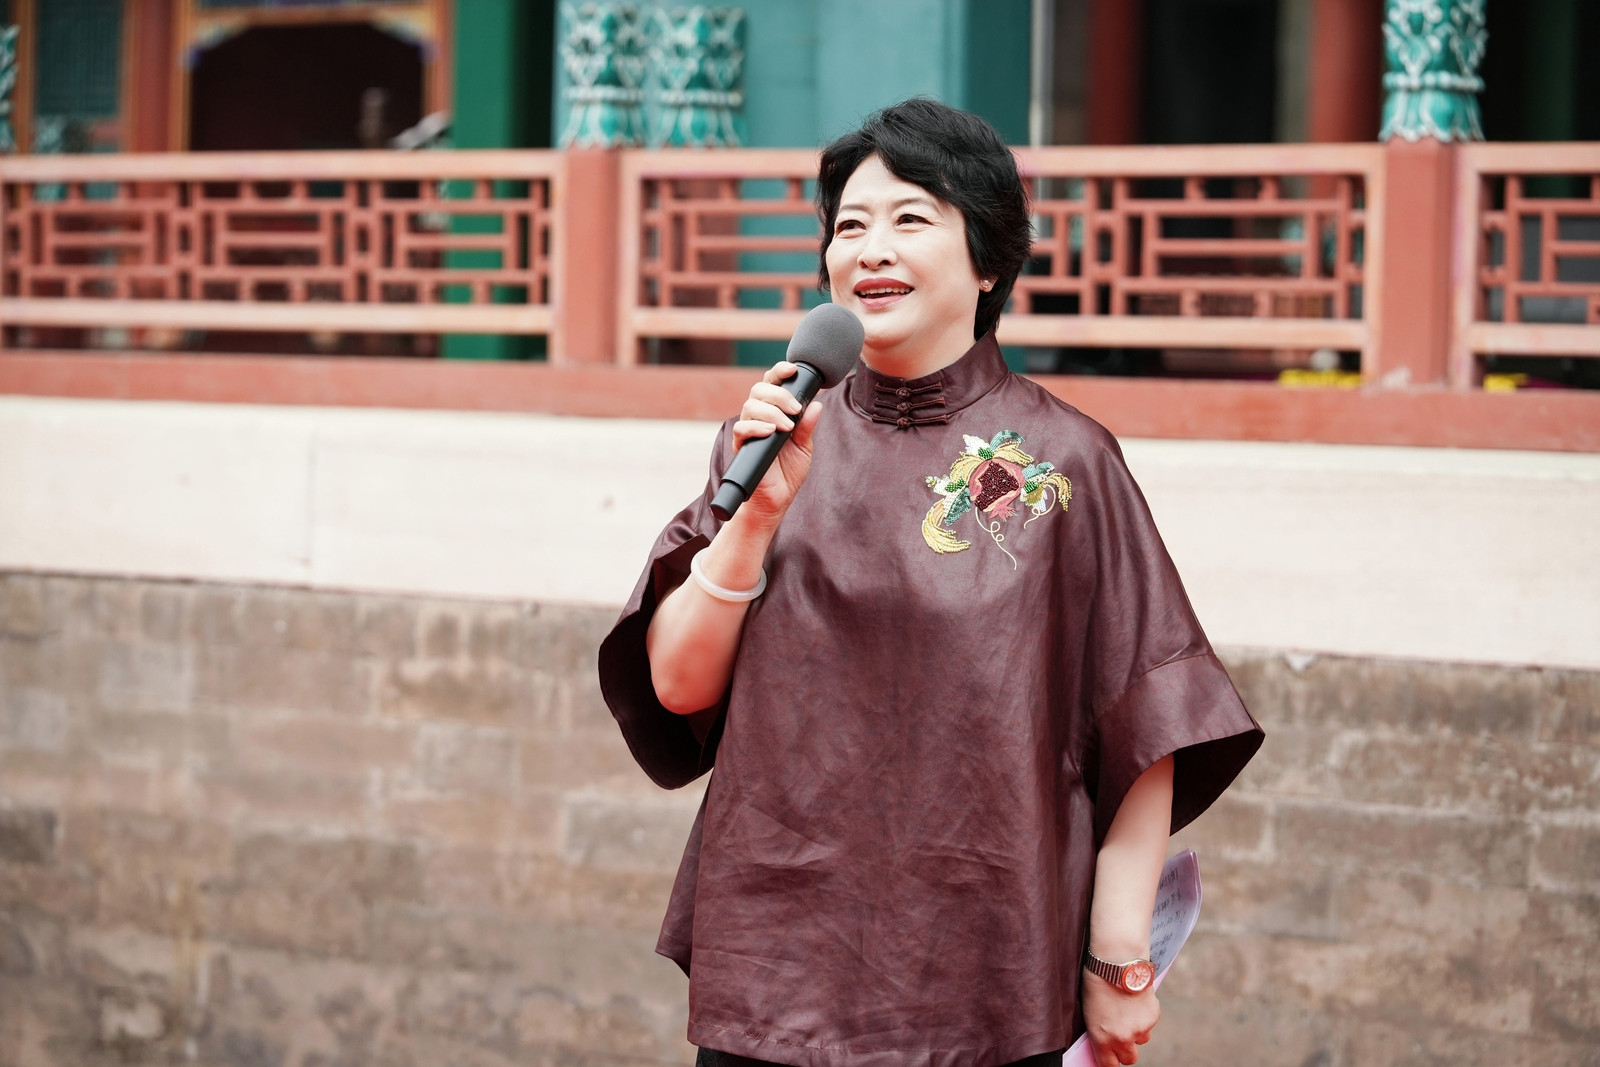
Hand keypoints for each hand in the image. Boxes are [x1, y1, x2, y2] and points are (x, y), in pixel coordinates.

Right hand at [731, 361, 823, 526]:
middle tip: (795, 409)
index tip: (793, 369)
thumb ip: (807, 426)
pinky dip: (756, 427)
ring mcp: (749, 431)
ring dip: (771, 411)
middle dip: (779, 394)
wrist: (776, 500)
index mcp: (774, 412)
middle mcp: (759, 417)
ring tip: (787, 427)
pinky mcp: (742, 446)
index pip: (772, 384)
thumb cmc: (788, 472)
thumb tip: (817, 404)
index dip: (779, 372)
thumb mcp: (804, 446)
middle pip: (759, 389)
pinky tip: (771, 432)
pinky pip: (741, 428)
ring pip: (750, 405)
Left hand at [1082, 968, 1158, 1066]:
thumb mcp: (1089, 1011)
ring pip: (1142, 1039)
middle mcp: (1123, 1038)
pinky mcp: (1153, 1017)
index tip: (1109, 1056)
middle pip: (1129, 1058)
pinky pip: (1149, 1023)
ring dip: (1136, 1030)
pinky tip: (1135, 999)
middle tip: (1120, 1034)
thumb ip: (1099, 1031)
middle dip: (1125, 1050)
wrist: (1117, 961)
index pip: (1109, 1065)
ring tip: (1126, 1009)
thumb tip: (1104, 1041)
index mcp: (1102, 1038)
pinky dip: (1144, 1015)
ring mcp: (1140, 1029)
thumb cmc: (1097, 981)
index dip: (1110, 1060)